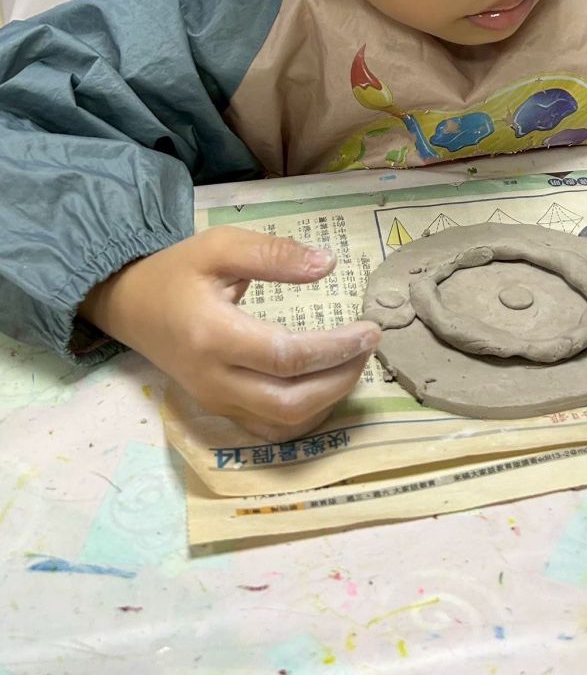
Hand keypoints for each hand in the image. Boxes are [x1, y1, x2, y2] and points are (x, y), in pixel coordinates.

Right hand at [81, 229, 379, 439]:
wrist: (130, 306)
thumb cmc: (177, 272)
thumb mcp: (220, 246)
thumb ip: (273, 254)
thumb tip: (328, 266)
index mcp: (213, 335)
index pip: (286, 356)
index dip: (335, 348)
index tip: (369, 329)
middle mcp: (214, 379)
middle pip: (290, 402)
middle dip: (340, 379)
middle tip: (367, 348)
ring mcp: (215, 401)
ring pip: (283, 423)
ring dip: (328, 401)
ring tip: (353, 363)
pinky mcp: (219, 411)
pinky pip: (270, 428)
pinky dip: (307, 415)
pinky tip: (326, 385)